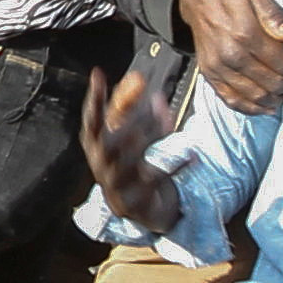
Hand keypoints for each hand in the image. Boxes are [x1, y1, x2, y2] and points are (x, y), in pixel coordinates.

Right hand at [78, 70, 176, 228]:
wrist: (138, 208)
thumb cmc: (130, 163)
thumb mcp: (127, 134)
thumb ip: (130, 106)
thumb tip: (138, 78)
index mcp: (96, 146)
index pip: (91, 120)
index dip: (94, 98)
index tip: (98, 73)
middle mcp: (101, 165)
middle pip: (109, 141)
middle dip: (129, 118)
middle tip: (150, 99)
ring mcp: (117, 183)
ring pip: (130, 159)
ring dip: (149, 136)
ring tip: (166, 121)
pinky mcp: (137, 198)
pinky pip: (156, 179)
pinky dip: (175, 166)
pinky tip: (191, 155)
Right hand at [173, 0, 282, 113]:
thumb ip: (273, 14)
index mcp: (244, 32)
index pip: (278, 62)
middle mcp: (230, 54)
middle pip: (267, 82)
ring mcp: (217, 67)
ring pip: (251, 95)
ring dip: (270, 100)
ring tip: (281, 96)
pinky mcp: (209, 75)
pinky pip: (230, 100)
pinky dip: (249, 108)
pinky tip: (263, 107)